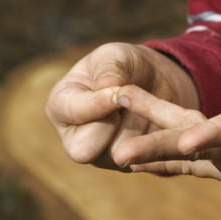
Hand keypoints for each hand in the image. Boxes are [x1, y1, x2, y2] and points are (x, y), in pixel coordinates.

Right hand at [45, 42, 198, 168]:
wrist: (156, 81)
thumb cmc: (126, 65)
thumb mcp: (116, 55)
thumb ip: (110, 69)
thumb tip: (108, 87)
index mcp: (62, 105)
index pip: (71, 112)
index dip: (95, 104)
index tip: (117, 93)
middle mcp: (74, 136)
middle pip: (84, 149)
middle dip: (111, 126)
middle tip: (129, 105)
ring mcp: (100, 154)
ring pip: (117, 156)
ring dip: (137, 132)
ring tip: (147, 109)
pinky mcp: (127, 164)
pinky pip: (141, 161)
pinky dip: (153, 142)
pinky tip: (158, 124)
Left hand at [112, 44, 220, 219]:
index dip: (211, 133)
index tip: (185, 141)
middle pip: (194, 148)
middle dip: (155, 143)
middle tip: (116, 149)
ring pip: (184, 156)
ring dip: (149, 147)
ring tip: (111, 146)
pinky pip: (189, 167)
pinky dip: (161, 162)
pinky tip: (132, 162)